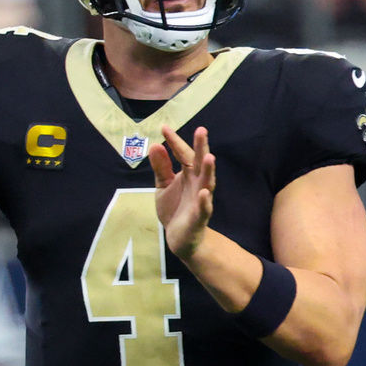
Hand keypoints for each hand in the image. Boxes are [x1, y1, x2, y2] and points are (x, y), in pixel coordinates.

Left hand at [147, 125, 215, 260]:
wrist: (179, 237)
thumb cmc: (174, 208)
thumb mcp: (162, 186)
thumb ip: (160, 167)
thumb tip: (155, 145)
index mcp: (189, 174)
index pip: (183, 154)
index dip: (175, 142)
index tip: (164, 128)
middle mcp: (198, 183)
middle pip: (201, 163)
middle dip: (201, 147)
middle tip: (201, 130)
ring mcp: (201, 200)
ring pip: (208, 183)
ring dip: (209, 170)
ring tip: (209, 156)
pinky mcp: (199, 217)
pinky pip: (204, 209)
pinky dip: (205, 201)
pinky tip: (204, 193)